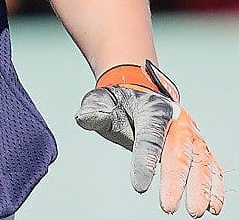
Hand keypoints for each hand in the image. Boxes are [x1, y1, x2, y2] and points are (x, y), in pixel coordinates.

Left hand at [76, 61, 224, 215]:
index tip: (139, 187)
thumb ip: (94, 111)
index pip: (149, 138)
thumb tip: (84, 119)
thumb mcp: (101, 101)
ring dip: (202, 189)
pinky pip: (212, 167)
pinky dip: (216, 186)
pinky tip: (214, 206)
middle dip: (178, 182)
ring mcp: (193, 135)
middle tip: (168, 207)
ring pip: (202, 163)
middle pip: (181, 154)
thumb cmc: (120, 102)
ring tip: (196, 211)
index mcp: (153, 110)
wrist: (141, 93)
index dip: (145, 162)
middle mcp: (179, 123)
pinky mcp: (200, 147)